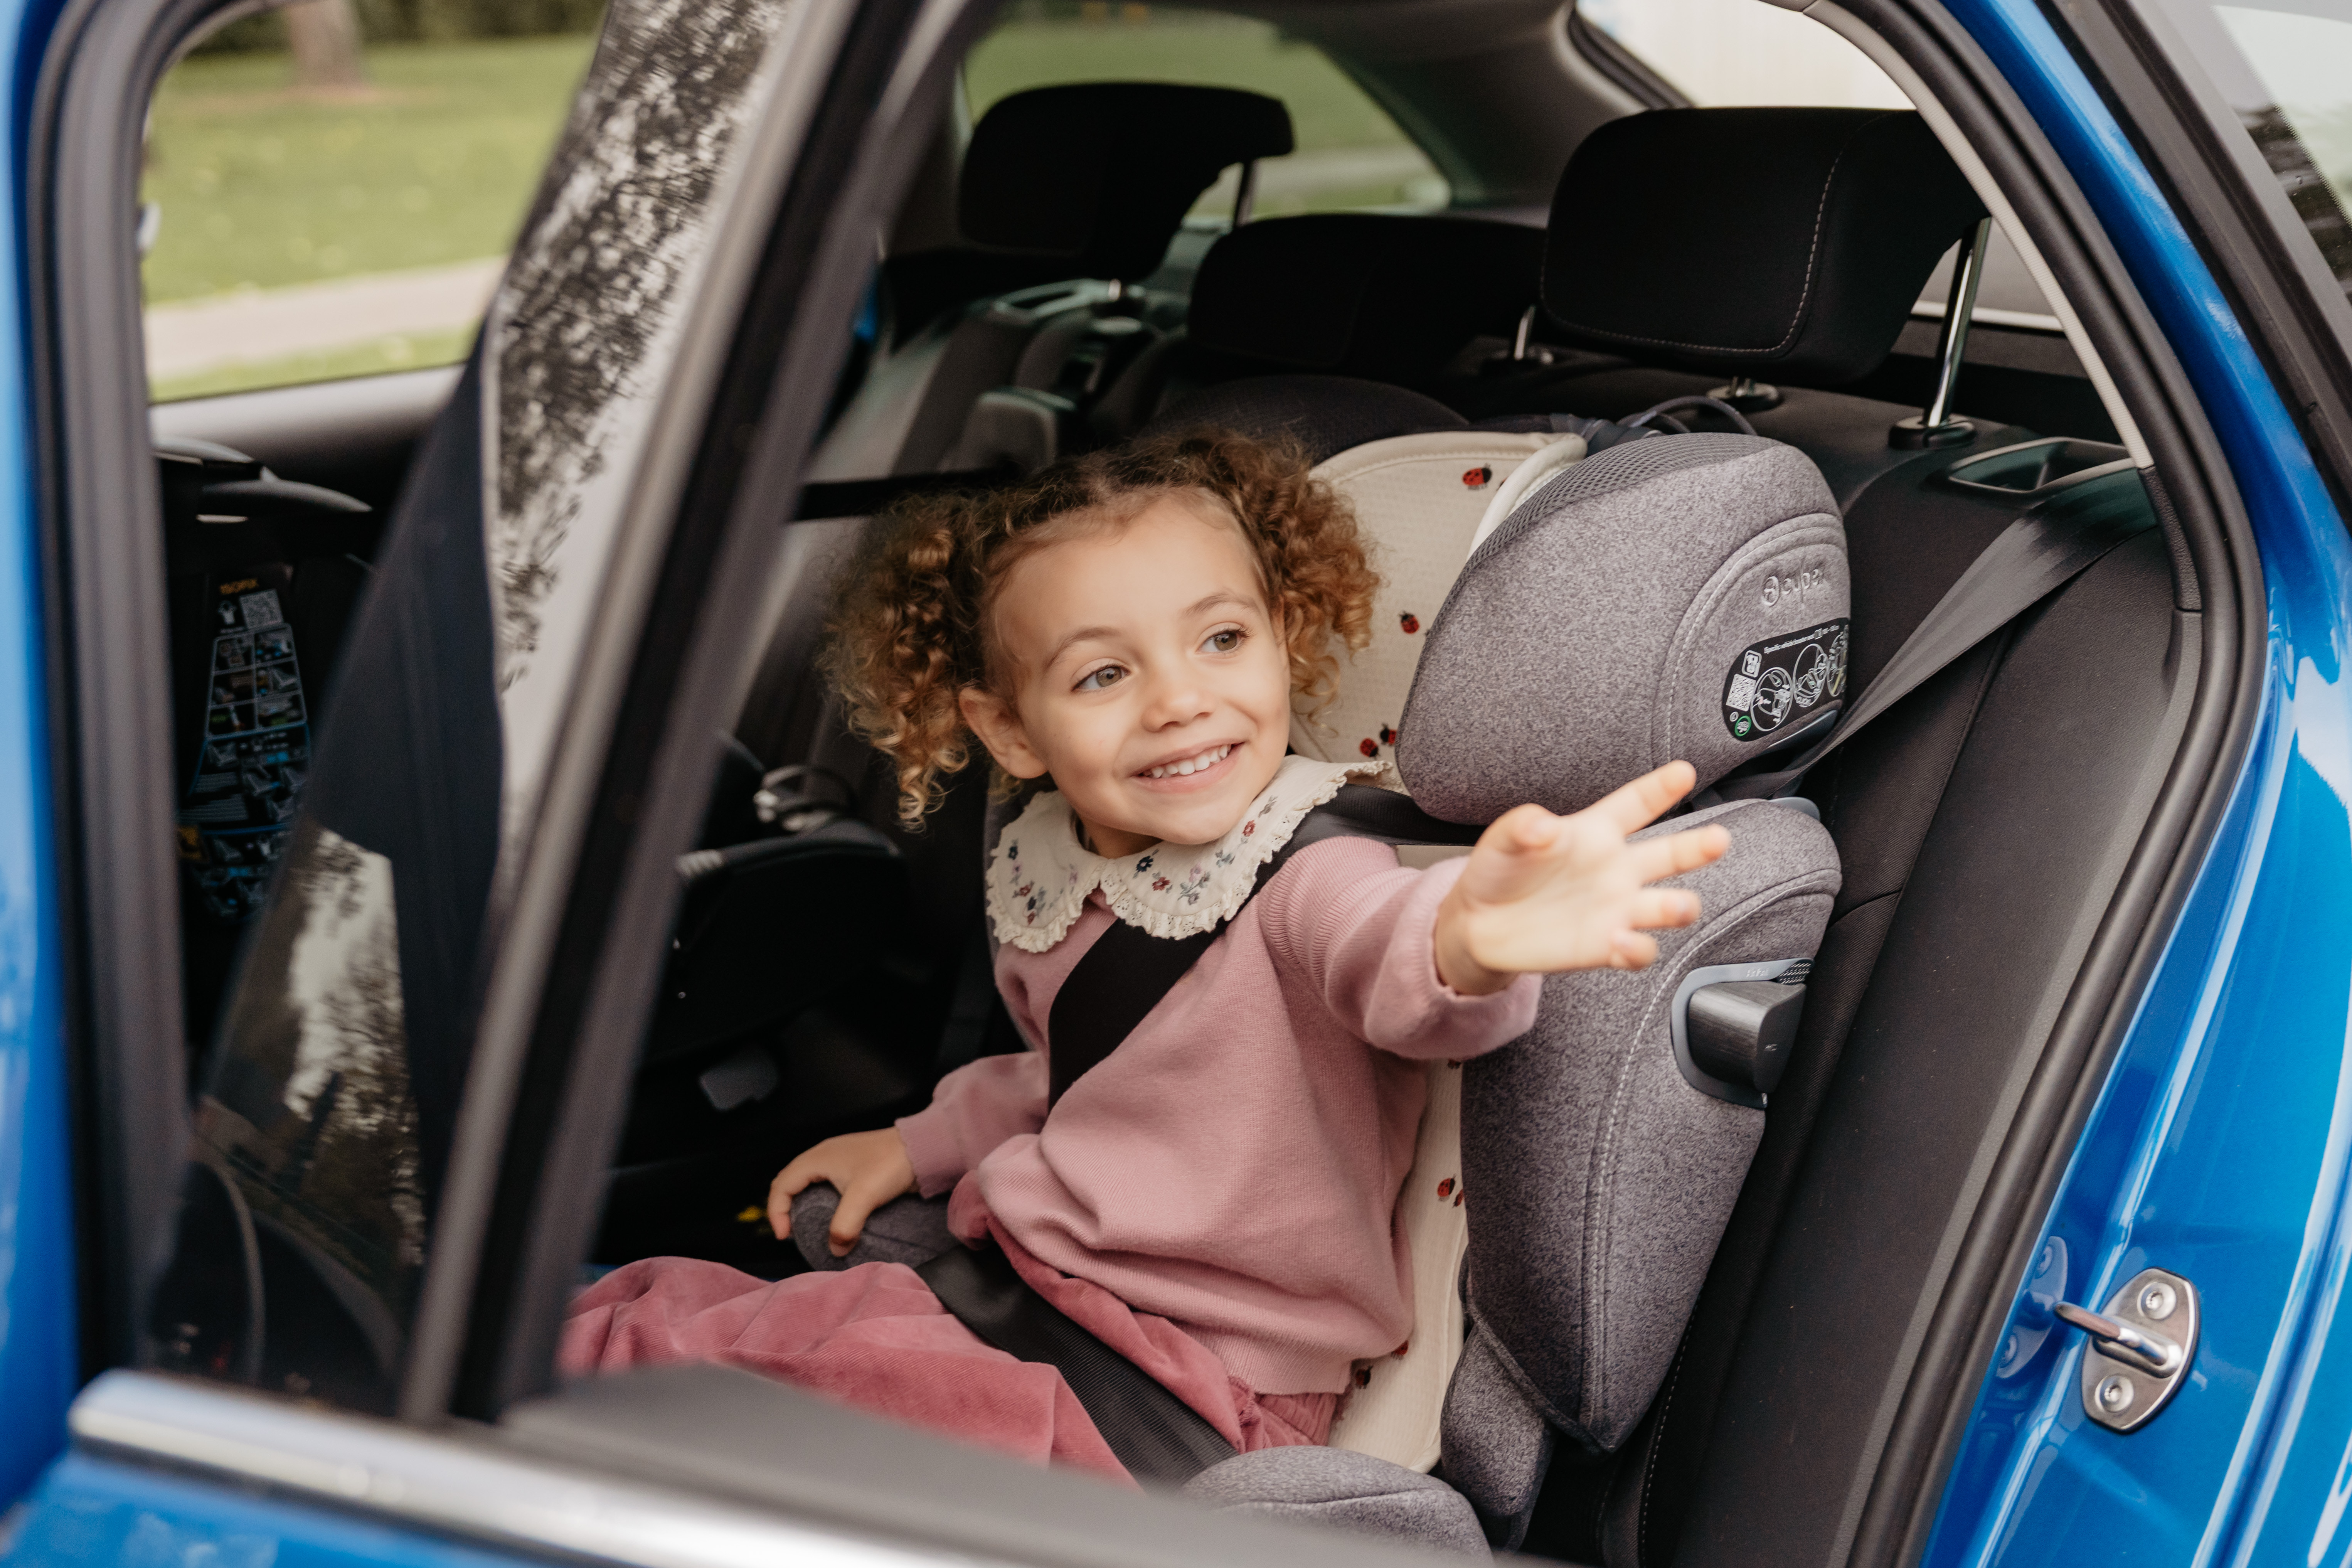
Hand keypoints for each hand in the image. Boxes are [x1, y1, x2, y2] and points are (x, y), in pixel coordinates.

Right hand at [769, 1128, 916, 1256]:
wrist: (923, 1148)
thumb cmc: (890, 1164)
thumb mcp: (864, 1196)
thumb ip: (845, 1225)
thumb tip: (835, 1249)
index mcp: (818, 1158)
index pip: (782, 1185)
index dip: (777, 1212)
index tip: (786, 1237)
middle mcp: (823, 1156)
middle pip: (790, 1182)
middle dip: (785, 1208)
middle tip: (792, 1233)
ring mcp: (839, 1160)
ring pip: (808, 1183)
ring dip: (803, 1205)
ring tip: (809, 1228)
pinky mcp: (853, 1167)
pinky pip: (826, 1185)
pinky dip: (821, 1201)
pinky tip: (832, 1217)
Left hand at [1433, 761, 1731, 995]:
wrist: (1480, 923)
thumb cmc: (1499, 871)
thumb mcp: (1503, 839)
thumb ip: (1523, 827)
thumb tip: (1543, 826)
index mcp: (1596, 833)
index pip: (1636, 805)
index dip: (1660, 788)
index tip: (1684, 772)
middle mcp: (1617, 869)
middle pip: (1670, 855)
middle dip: (1698, 847)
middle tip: (1718, 839)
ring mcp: (1616, 909)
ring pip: (1666, 907)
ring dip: (1678, 907)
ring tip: (1676, 905)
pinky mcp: (1606, 946)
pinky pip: (1638, 950)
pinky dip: (1638, 948)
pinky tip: (1624, 942)